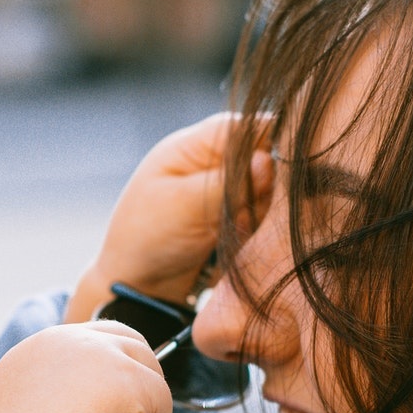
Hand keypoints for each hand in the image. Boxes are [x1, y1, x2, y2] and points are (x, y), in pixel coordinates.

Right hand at [0, 321, 172, 412]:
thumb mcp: (26, 405)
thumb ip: (56, 384)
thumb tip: (94, 391)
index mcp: (42, 345)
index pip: (96, 338)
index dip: (113, 370)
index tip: (111, 400)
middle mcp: (72, 339)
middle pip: (130, 343)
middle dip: (138, 380)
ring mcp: (103, 356)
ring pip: (150, 371)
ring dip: (144, 407)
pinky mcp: (130, 380)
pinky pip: (163, 401)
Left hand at [65, 113, 274, 321]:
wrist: (138, 285)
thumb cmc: (147, 238)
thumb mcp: (184, 206)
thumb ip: (229, 183)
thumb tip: (267, 160)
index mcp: (199, 144)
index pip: (253, 126)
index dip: (275, 147)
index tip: (273, 179)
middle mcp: (218, 161)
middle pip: (270, 160)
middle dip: (264, 192)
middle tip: (238, 217)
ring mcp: (230, 190)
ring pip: (272, 194)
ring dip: (258, 218)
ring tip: (226, 236)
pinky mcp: (238, 217)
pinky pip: (266, 220)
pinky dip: (255, 234)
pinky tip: (230, 246)